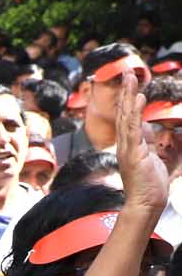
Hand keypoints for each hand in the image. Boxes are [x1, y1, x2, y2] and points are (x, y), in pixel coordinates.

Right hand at [116, 77, 169, 217]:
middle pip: (123, 112)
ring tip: (131, 77)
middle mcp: (124, 143)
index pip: (126, 117)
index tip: (130, 82)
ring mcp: (127, 148)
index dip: (127, 98)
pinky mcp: (133, 153)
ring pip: (126, 116)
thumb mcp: (150, 156)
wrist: (146, 203)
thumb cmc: (149, 184)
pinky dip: (135, 112)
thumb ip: (146, 140)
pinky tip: (138, 97)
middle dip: (126, 91)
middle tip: (127, 72)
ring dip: (129, 95)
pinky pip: (134, 128)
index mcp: (128, 144)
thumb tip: (145, 126)